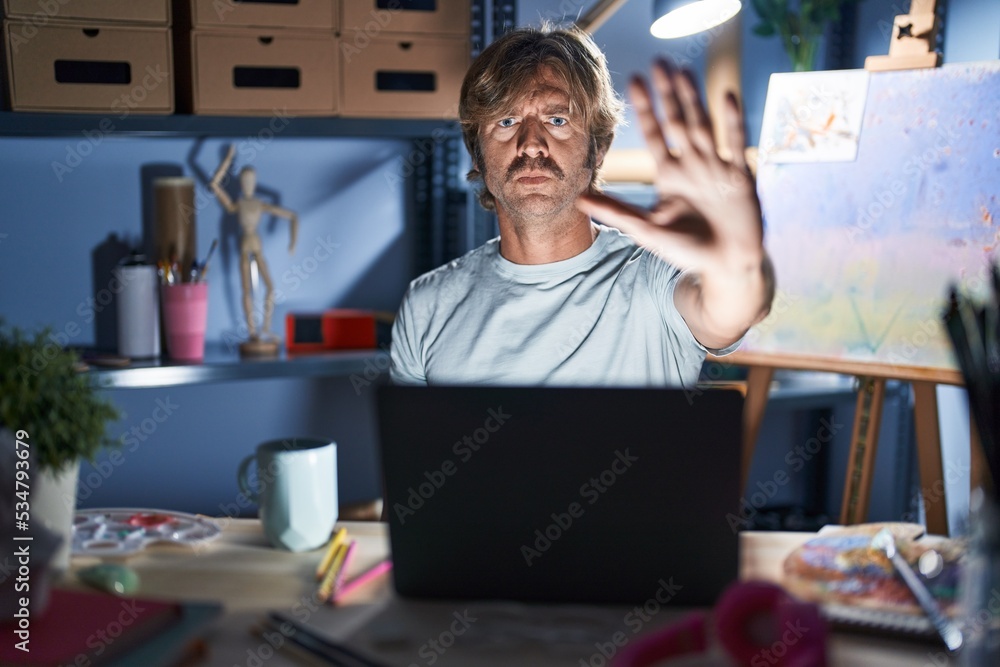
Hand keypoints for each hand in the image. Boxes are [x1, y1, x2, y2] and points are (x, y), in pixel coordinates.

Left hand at [577, 58, 762, 274]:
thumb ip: (617, 212)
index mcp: (670, 174)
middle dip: (668, 94)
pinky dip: (732, 120)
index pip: (655, 134)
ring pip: (703, 125)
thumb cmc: (687, 249)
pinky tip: (726, 95)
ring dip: (694, 99)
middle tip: (658, 62)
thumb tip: (579, 200)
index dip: (645, 109)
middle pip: (678, 121)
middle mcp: (692, 164)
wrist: (725, 265)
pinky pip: (735, 143)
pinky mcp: (739, 176)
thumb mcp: (647, 229)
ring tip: (684, 72)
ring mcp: (716, 167)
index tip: (633, 81)